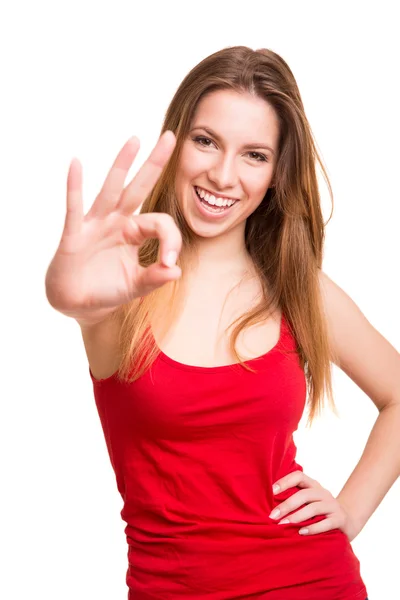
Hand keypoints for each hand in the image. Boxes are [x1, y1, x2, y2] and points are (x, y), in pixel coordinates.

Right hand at [45, 131, 181, 323]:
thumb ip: (154, 278)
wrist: (79, 303)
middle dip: (155, 164)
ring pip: (111, 190)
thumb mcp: (136, 286)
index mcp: (135, 233)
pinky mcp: (75, 235)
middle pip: (139, 188)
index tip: (169, 263)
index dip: (171, 240)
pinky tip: (76, 164)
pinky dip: (75, 187)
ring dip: (122, 165)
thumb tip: (176, 271)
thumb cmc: (108, 290)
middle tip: (171, 136)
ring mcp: (96, 225)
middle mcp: (117, 222)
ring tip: (134, 140)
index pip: (161, 223)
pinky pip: (75, 208)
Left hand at [269, 470, 361, 541]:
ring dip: (296, 517)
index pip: (299, 476)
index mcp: (313, 485)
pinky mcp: (340, 519)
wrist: (348, 521)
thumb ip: (294, 499)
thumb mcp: (308, 502)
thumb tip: (268, 506)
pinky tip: (301, 533)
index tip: (271, 491)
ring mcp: (333, 505)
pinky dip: (312, 528)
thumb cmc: (319, 512)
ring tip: (283, 525)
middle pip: (303, 495)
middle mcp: (323, 493)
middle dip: (286, 505)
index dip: (285, 482)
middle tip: (272, 516)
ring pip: (313, 508)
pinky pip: (326, 523)